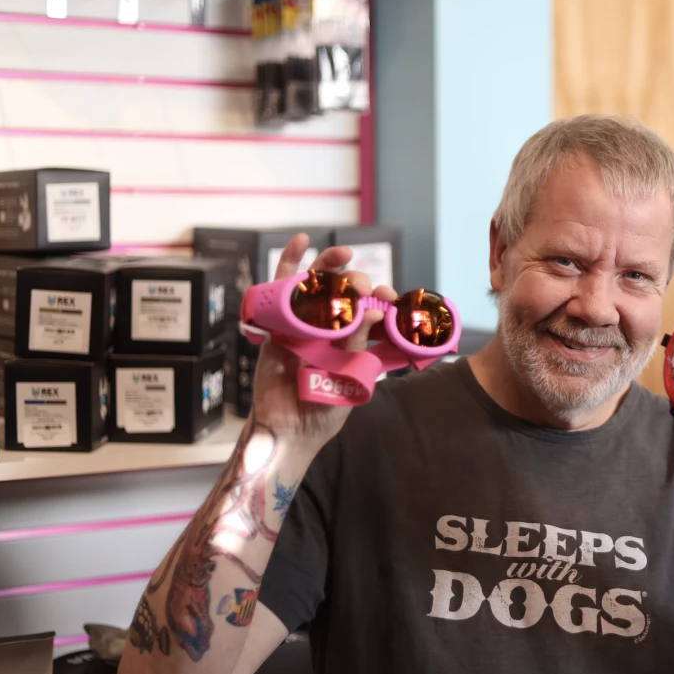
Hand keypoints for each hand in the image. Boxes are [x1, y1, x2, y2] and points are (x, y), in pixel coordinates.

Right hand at [248, 233, 397, 453]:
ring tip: (345, 254)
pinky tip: (302, 241)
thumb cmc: (324, 411)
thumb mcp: (348, 380)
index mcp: (357, 342)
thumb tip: (368, 313)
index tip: (394, 301)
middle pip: (347, 295)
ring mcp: (306, 324)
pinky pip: (283, 288)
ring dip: (331, 266)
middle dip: (360, 286)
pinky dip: (291, 263)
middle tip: (367, 289)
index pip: (373, 313)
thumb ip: (356, 347)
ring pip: (319, 286)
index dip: (384, 303)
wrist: (290, 431)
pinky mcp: (279, 324)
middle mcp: (333, 329)